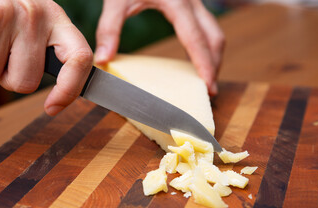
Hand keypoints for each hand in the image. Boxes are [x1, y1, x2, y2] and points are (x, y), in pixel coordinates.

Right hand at [0, 0, 92, 115]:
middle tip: (0, 49)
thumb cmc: (1, 9)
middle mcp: (35, 14)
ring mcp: (4, 15)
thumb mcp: (33, 24)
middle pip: (26, 83)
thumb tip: (56, 104)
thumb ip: (46, 53)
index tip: (53, 108)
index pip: (80, 58)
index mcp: (55, 18)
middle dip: (8, 76)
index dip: (70, 89)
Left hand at [95, 0, 223, 95]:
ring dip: (213, 56)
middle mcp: (192, 2)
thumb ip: (109, 29)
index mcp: (177, 3)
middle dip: (215, 64)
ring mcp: (194, 1)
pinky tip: (197, 58)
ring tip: (205, 78)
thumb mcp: (117, 0)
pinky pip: (206, 28)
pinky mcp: (190, 3)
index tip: (208, 85)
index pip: (196, 39)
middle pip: (214, 38)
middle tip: (209, 89)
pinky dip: (206, 46)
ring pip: (214, 32)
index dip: (204, 64)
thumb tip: (103, 59)